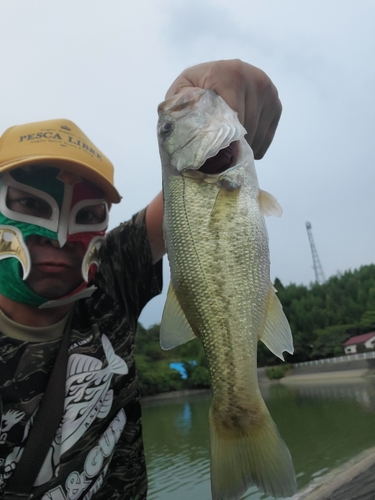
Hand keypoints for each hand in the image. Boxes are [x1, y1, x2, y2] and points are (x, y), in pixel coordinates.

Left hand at [165, 59, 281, 158]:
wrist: (208, 79)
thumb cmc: (191, 93)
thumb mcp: (179, 96)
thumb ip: (185, 104)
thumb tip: (200, 118)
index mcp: (231, 73)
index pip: (234, 117)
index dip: (223, 140)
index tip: (213, 150)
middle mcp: (255, 78)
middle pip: (247, 128)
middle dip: (233, 144)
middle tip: (218, 151)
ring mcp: (269, 91)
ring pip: (258, 135)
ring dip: (244, 147)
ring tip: (228, 146)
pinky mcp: (276, 104)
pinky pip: (267, 137)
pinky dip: (254, 146)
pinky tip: (239, 142)